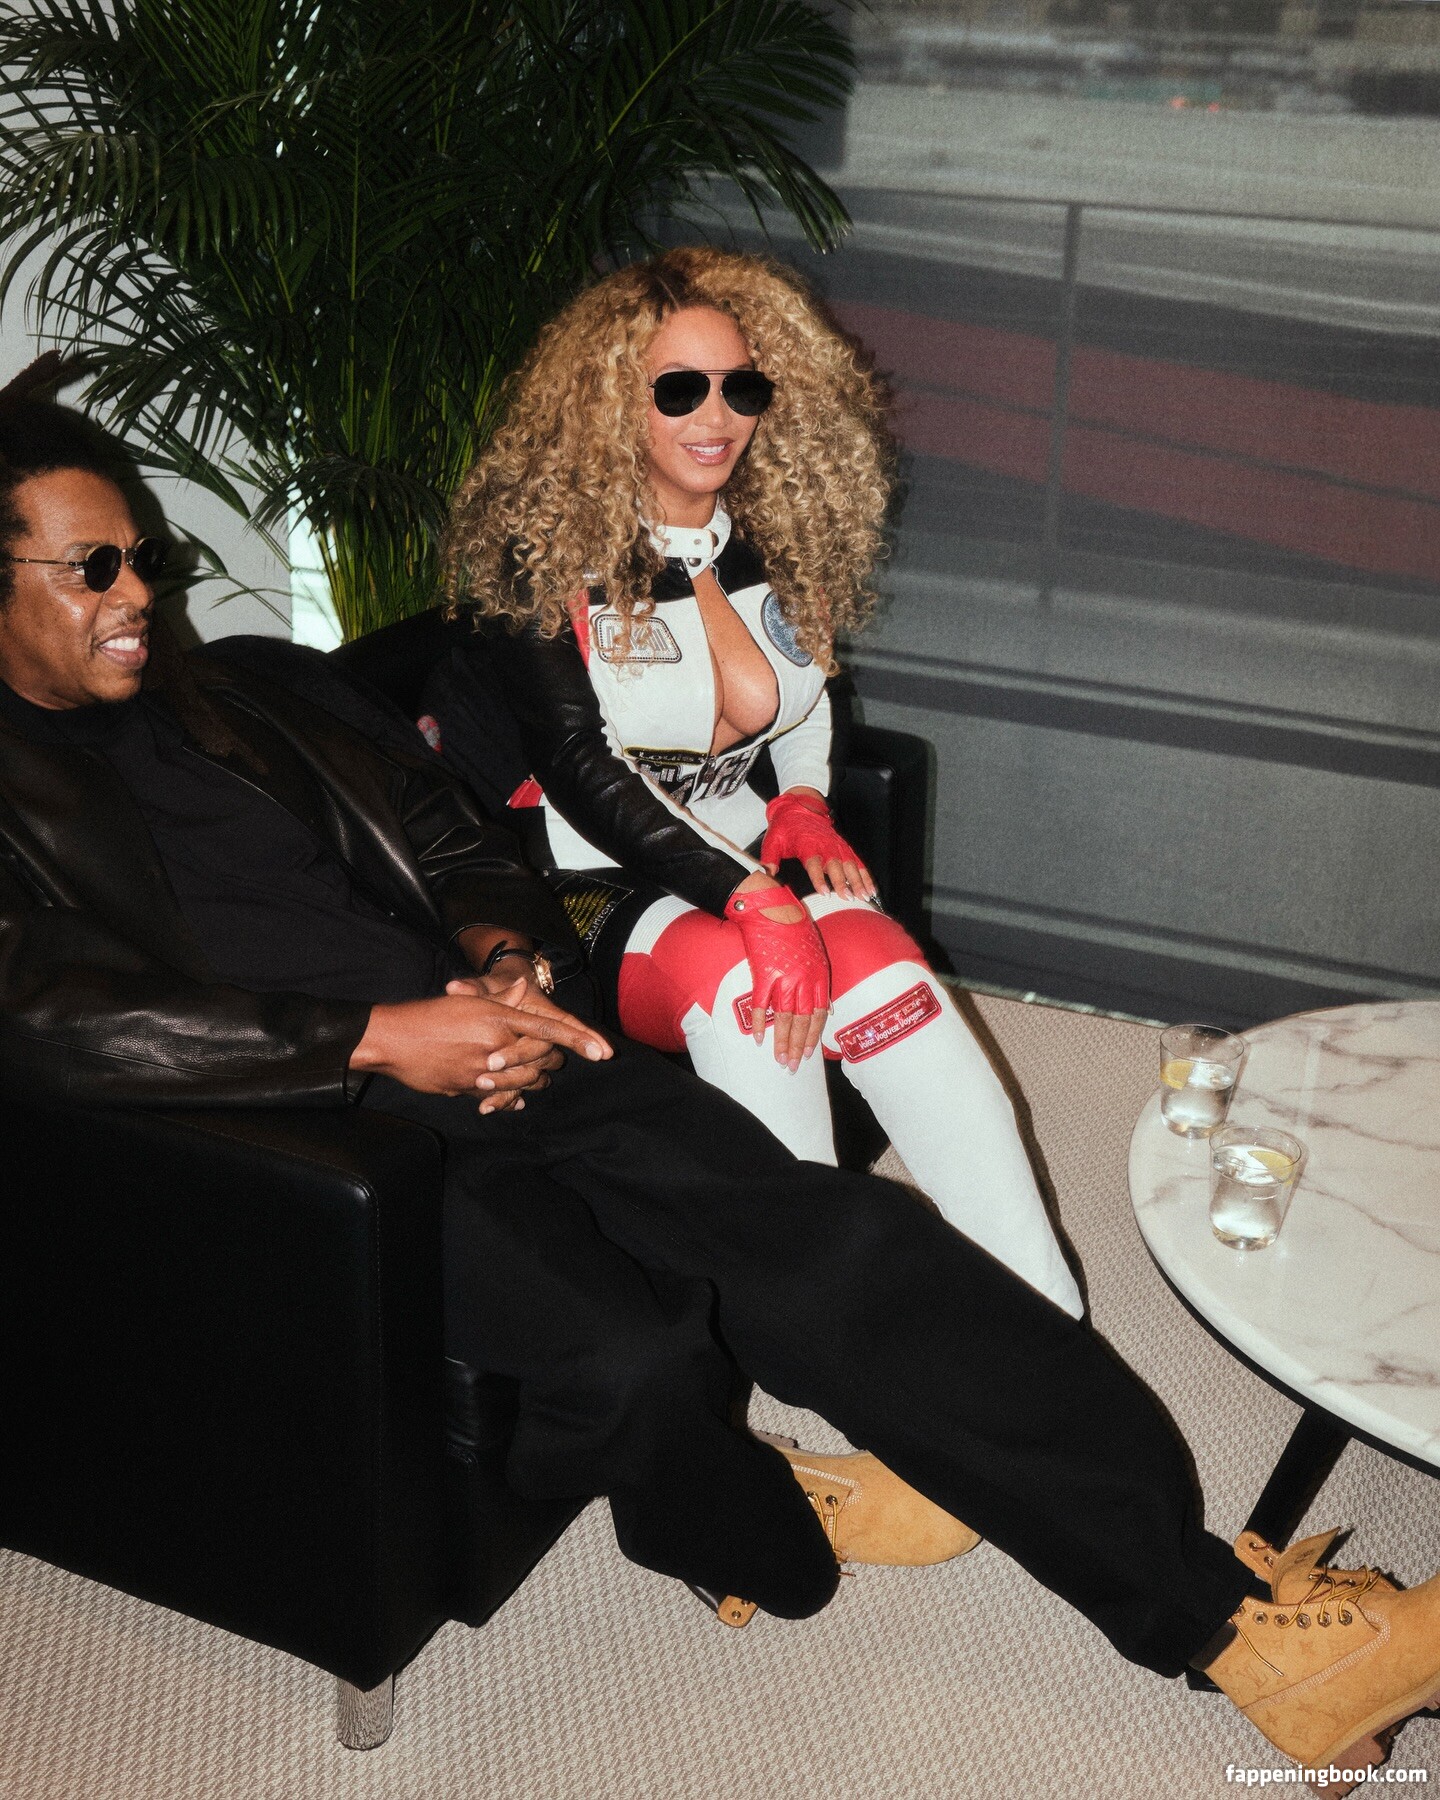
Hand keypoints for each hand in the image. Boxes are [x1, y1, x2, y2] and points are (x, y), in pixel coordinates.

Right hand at [350, 983, 610, 1108]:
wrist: (391, 1039)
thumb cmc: (429, 1015)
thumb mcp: (468, 1000)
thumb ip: (500, 998)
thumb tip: (523, 987)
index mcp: (498, 1019)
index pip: (550, 1030)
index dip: (580, 1040)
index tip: (605, 1052)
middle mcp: (495, 1046)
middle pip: (543, 1060)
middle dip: (551, 1060)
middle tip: (553, 1058)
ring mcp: (482, 1072)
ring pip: (526, 1082)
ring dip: (533, 1079)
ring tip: (531, 1072)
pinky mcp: (469, 1089)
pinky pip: (502, 1096)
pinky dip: (510, 1094)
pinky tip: (510, 1093)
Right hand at [725, 876, 828, 1070]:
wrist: (771, 907)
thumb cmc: (793, 924)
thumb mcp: (815, 950)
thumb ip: (817, 978)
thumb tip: (822, 1004)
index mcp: (819, 975)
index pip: (819, 1014)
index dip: (814, 1036)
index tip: (809, 1053)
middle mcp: (805, 980)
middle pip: (803, 1022)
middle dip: (798, 1047)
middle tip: (792, 1066)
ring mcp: (785, 978)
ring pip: (784, 1019)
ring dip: (782, 1042)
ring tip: (779, 1059)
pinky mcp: (764, 974)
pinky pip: (762, 1005)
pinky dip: (759, 1023)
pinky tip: (759, 1038)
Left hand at [761, 788, 875, 902]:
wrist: (800, 808)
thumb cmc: (787, 826)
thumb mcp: (773, 840)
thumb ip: (769, 858)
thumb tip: (767, 874)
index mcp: (808, 844)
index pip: (815, 863)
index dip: (819, 878)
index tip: (824, 892)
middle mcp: (826, 845)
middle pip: (837, 866)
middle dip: (844, 882)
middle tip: (848, 897)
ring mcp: (837, 846)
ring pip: (851, 864)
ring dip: (859, 880)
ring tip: (864, 896)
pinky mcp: (844, 847)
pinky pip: (858, 862)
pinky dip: (865, 875)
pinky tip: (871, 888)